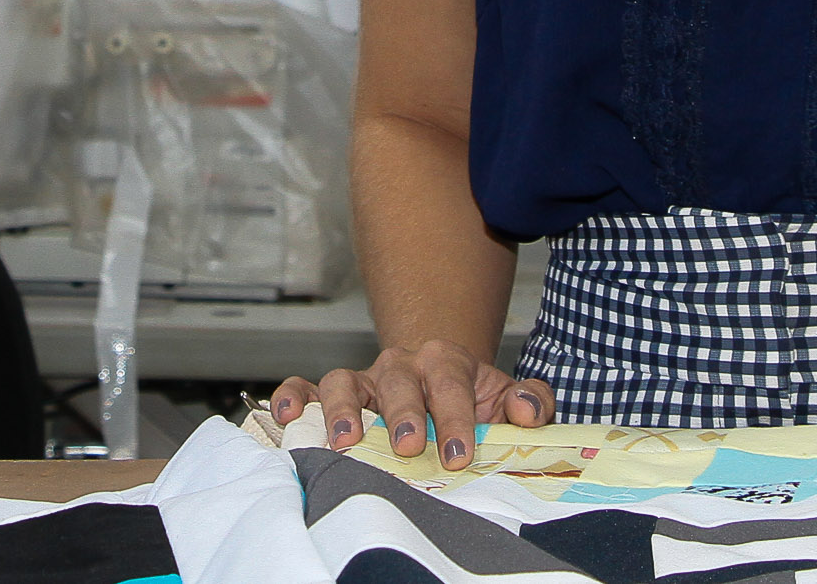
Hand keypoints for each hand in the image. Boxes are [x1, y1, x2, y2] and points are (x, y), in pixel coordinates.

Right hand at [272, 341, 553, 468]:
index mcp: (446, 362)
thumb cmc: (472, 401)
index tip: (459, 454)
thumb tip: (528, 410)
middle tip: (408, 448)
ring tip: (348, 442)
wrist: (440, 386)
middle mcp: (401, 364)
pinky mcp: (333, 394)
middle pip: (397, 381)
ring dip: (344, 410)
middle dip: (403, 415)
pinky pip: (305, 388)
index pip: (450, 384)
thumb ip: (530, 401)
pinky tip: (286, 418)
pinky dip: (292, 398)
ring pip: (344, 381)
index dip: (455, 418)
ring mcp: (364, 379)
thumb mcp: (507, 399)